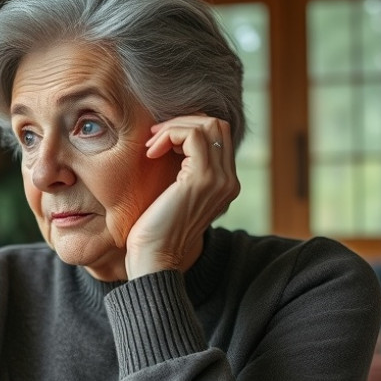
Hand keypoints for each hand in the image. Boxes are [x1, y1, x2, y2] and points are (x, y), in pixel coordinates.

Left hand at [124, 115, 239, 278]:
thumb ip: (181, 172)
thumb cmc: (155, 229)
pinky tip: (151, 153)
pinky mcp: (203, 179)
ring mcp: (220, 179)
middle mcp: (229, 181)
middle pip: (217, 124)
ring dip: (174, 127)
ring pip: (207, 125)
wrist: (154, 258)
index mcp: (224, 184)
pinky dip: (169, 135)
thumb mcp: (173, 194)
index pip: (217, 135)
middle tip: (155, 137)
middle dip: (182, 122)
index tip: (159, 140)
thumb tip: (170, 144)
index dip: (187, 128)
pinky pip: (193, 135)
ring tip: (152, 145)